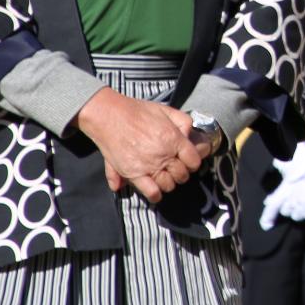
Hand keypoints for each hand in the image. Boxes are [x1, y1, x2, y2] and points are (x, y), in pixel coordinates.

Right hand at [76, 89, 208, 203]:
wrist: (109, 115)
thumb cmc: (137, 111)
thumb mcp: (166, 110)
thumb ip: (184, 122)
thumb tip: (190, 136)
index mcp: (174, 139)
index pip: (194, 161)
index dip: (193, 162)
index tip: (187, 161)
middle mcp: (164, 155)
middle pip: (182, 175)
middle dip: (181, 172)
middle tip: (174, 167)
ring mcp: (149, 166)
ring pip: (169, 185)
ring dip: (168, 182)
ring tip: (163, 175)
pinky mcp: (133, 174)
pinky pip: (151, 192)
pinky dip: (155, 194)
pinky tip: (154, 187)